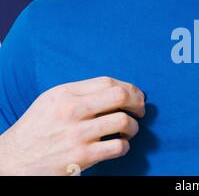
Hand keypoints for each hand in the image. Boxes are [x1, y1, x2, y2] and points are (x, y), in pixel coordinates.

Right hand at [0, 76, 144, 175]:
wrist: (14, 159)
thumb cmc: (38, 128)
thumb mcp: (52, 101)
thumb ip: (81, 92)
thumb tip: (117, 90)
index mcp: (65, 93)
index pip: (108, 81)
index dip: (129, 88)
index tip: (136, 96)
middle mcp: (71, 110)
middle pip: (120, 96)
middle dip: (138, 103)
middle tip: (141, 111)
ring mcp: (77, 134)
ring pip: (123, 122)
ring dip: (133, 127)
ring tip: (129, 131)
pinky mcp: (82, 156)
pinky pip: (118, 146)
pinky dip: (125, 146)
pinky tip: (120, 145)